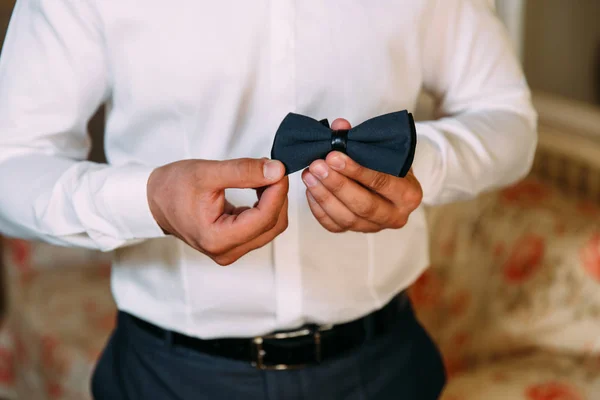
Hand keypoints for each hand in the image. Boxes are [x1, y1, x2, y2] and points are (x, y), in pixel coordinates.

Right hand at [147, 158, 287, 264]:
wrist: (154, 200)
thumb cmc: (173, 188)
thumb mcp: (208, 172)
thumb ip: (244, 171)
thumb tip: (276, 170)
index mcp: (217, 239)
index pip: (264, 218)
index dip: (277, 192)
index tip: (279, 169)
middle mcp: (226, 252)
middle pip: (272, 225)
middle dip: (278, 196)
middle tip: (273, 169)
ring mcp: (231, 250)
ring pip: (270, 227)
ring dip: (273, 201)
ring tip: (263, 176)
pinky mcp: (233, 244)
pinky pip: (261, 227)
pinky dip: (266, 206)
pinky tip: (259, 187)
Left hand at [301, 118, 421, 232]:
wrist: (391, 182)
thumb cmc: (387, 164)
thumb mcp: (382, 150)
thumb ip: (360, 139)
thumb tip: (339, 126)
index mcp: (409, 194)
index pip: (382, 183)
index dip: (356, 170)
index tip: (334, 156)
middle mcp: (396, 216)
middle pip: (363, 205)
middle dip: (337, 185)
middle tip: (317, 166)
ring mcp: (375, 227)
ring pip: (346, 218)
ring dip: (324, 195)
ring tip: (309, 175)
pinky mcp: (356, 232)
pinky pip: (334, 225)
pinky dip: (319, 208)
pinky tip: (311, 190)